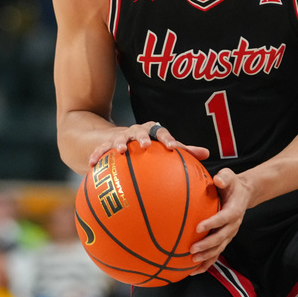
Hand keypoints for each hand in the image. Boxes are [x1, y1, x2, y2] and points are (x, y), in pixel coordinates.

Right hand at [87, 121, 208, 168]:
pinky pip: (100, 150)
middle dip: (142, 137)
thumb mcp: (164, 147)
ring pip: (119, 138)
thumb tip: (207, 154)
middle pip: (139, 131)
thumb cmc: (149, 146)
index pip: (161, 133)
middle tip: (145, 145)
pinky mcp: (106, 144)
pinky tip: (91, 165)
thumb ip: (184, 152)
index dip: (167, 139)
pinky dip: (96, 156)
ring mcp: (120, 137)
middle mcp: (136, 132)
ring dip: (119, 144)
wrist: (122, 138)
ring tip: (120, 152)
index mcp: (152, 132)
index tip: (171, 148)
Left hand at [188, 168, 252, 273]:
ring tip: (193, 261)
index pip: (223, 218)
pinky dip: (207, 263)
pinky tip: (194, 270)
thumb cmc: (232, 184)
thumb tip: (217, 180)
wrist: (244, 194)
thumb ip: (224, 177)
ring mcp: (230, 233)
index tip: (198, 227)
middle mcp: (233, 225)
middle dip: (207, 245)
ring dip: (207, 256)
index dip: (212, 223)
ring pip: (219, 248)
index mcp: (234, 210)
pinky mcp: (225, 239)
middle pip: (221, 238)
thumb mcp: (229, 176)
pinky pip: (217, 253)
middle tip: (192, 249)